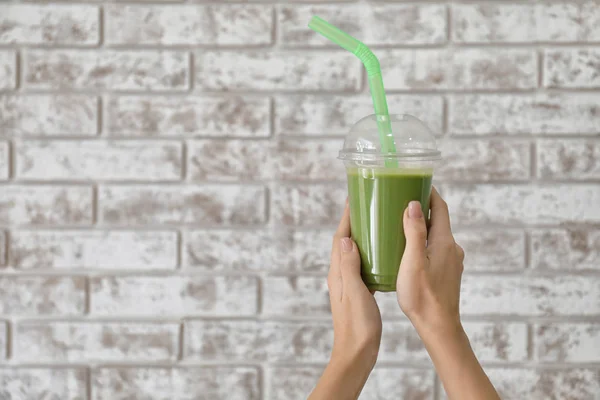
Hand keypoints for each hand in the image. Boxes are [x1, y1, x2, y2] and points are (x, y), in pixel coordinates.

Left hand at [328, 201, 381, 368]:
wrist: (357, 352)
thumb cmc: (357, 325)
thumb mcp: (354, 293)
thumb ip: (349, 267)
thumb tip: (347, 239)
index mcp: (337, 273)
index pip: (340, 238)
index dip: (346, 218)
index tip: (353, 200)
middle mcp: (339, 275)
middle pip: (345, 241)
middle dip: (353, 222)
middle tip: (366, 206)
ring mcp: (347, 283)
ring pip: (353, 253)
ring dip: (361, 237)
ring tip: (375, 224)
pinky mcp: (357, 291)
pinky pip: (362, 265)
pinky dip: (369, 253)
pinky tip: (382, 254)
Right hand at [396, 187, 464, 332]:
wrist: (438, 327)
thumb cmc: (423, 296)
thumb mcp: (413, 261)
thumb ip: (415, 232)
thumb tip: (414, 203)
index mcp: (445, 242)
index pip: (440, 207)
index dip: (429, 192)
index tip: (414, 181)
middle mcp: (452, 248)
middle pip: (438, 220)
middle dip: (420, 208)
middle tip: (399, 201)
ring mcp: (450, 261)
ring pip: (435, 236)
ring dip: (420, 226)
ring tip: (398, 224)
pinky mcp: (446, 272)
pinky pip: (433, 249)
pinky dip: (421, 242)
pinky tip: (405, 250)